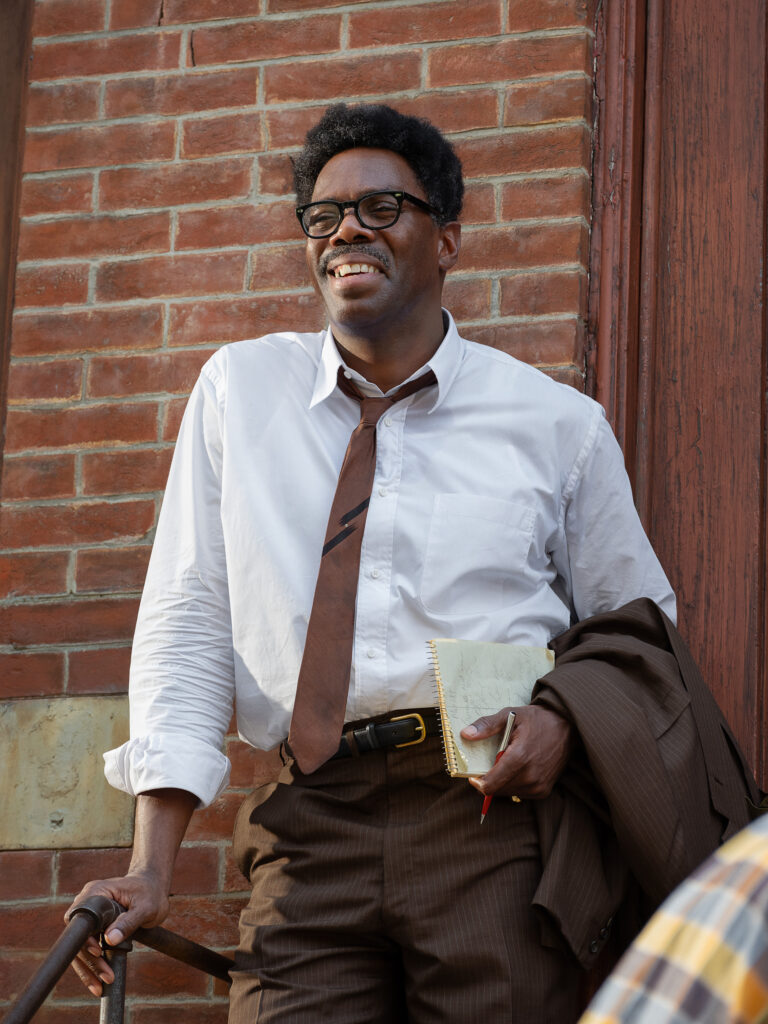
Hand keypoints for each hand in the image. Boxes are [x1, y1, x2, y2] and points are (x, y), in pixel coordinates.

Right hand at [65, 872, 169, 996]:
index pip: (82, 919)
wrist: (152, 887)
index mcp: (96, 892)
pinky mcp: (93, 927)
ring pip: (80, 947)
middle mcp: (86, 902)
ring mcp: (88, 916)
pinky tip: (97, 982)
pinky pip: (87, 949)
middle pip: (79, 937)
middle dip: (90, 960)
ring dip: (89, 968)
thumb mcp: (146, 907)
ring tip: (100, 987)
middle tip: (106, 977)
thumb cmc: (150, 893)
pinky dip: (92, 965)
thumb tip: (110, 939)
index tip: (97, 952)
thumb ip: (129, 921)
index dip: (86, 938)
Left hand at [460, 704, 573, 800]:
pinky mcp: (544, 791)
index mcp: (519, 758)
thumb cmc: (537, 719)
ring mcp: (538, 786)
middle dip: (489, 780)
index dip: (477, 783)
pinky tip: (518, 769)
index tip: (472, 775)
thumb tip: (465, 734)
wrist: (567, 726)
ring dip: (501, 782)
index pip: (491, 785)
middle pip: (496, 790)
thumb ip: (487, 725)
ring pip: (507, 793)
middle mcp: (530, 776)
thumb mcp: (510, 715)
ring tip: (507, 762)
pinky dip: (513, 785)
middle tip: (492, 762)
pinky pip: (519, 794)